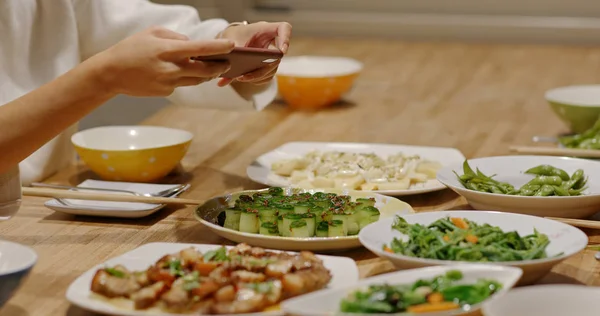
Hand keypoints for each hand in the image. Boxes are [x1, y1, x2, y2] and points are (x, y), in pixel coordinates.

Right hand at [92, 27, 234, 95]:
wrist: (111, 73)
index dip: (218, 48)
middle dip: (219, 67)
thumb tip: (192, 44)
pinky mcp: (166, 92)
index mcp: (168, 50)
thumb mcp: (152, 33)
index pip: (200, 49)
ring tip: (211, 67)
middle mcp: (170, 68)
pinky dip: (184, 78)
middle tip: (227, 63)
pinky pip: (182, 84)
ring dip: (206, 74)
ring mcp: (169, 82)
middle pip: (205, 71)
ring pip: (196, 80)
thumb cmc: (131, 48)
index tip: (231, 46)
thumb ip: (175, 37)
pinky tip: (178, 73)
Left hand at [217, 21, 291, 86]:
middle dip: (263, 67)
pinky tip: (246, 79)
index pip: (284, 28)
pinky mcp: (268, 66)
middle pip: (277, 56)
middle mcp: (272, 42)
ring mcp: (271, 55)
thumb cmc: (233, 36)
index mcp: (265, 30)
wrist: (229, 42)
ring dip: (259, 76)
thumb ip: (233, 55)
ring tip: (241, 78)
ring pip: (273, 69)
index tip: (283, 51)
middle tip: (247, 75)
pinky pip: (268, 76)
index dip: (286, 38)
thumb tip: (226, 77)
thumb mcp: (231, 41)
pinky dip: (258, 80)